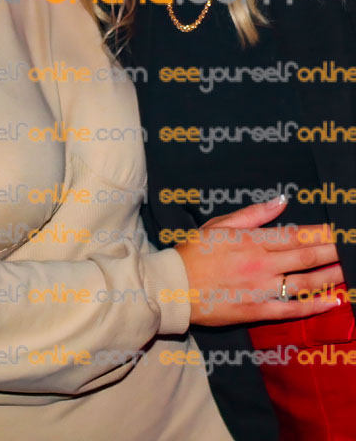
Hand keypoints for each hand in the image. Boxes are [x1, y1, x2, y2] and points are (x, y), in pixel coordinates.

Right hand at [174, 196, 343, 324]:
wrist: (174, 287)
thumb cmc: (193, 252)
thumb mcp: (219, 225)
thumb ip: (253, 214)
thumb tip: (281, 201)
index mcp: (251, 241)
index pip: (294, 235)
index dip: (321, 233)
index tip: (339, 230)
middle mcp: (260, 264)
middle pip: (305, 257)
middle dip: (332, 252)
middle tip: (351, 248)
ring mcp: (260, 289)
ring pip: (304, 283)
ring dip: (330, 277)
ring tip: (349, 271)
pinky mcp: (256, 311)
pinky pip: (291, 310)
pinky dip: (313, 306)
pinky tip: (332, 302)